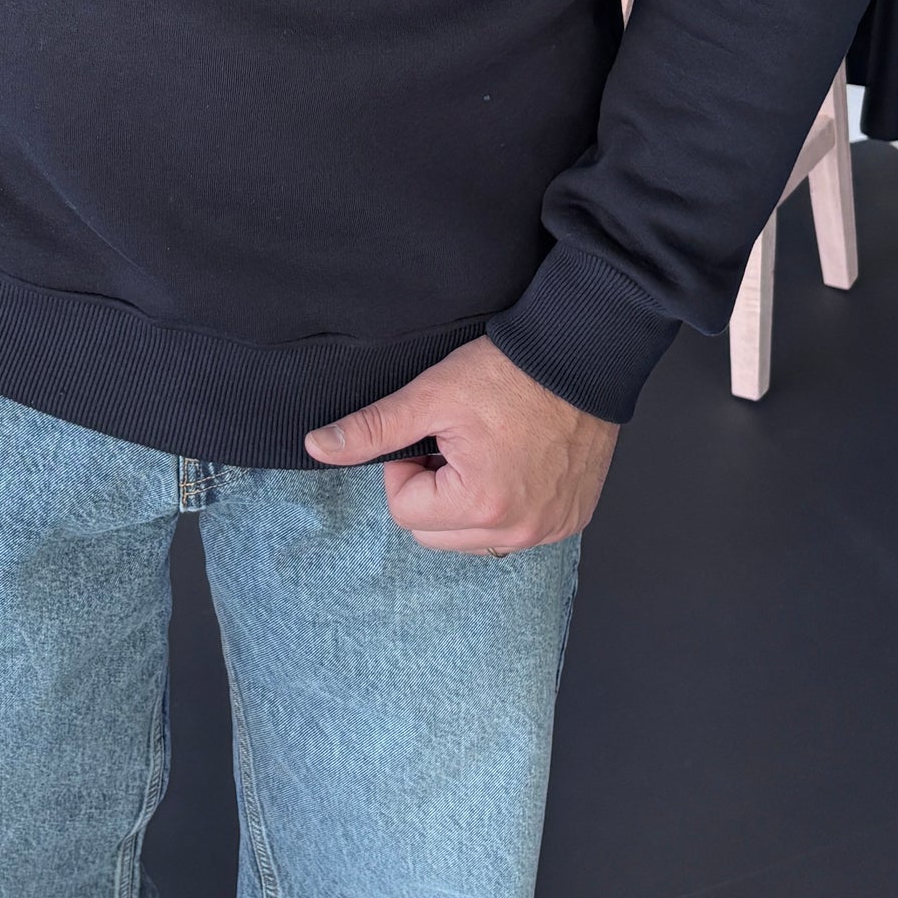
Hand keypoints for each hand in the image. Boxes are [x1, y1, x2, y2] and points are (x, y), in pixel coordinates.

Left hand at [303, 336, 618, 551]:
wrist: (580, 357)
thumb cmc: (508, 373)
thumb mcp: (430, 395)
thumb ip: (372, 429)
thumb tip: (318, 446)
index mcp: (480, 505)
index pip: (405, 512)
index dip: (407, 468)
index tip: (432, 436)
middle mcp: (518, 531)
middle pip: (435, 534)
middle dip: (434, 492)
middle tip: (457, 443)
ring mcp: (548, 530)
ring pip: (472, 539)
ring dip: (467, 505)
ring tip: (487, 452)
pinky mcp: (569, 520)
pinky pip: (514, 532)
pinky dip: (505, 506)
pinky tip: (514, 464)